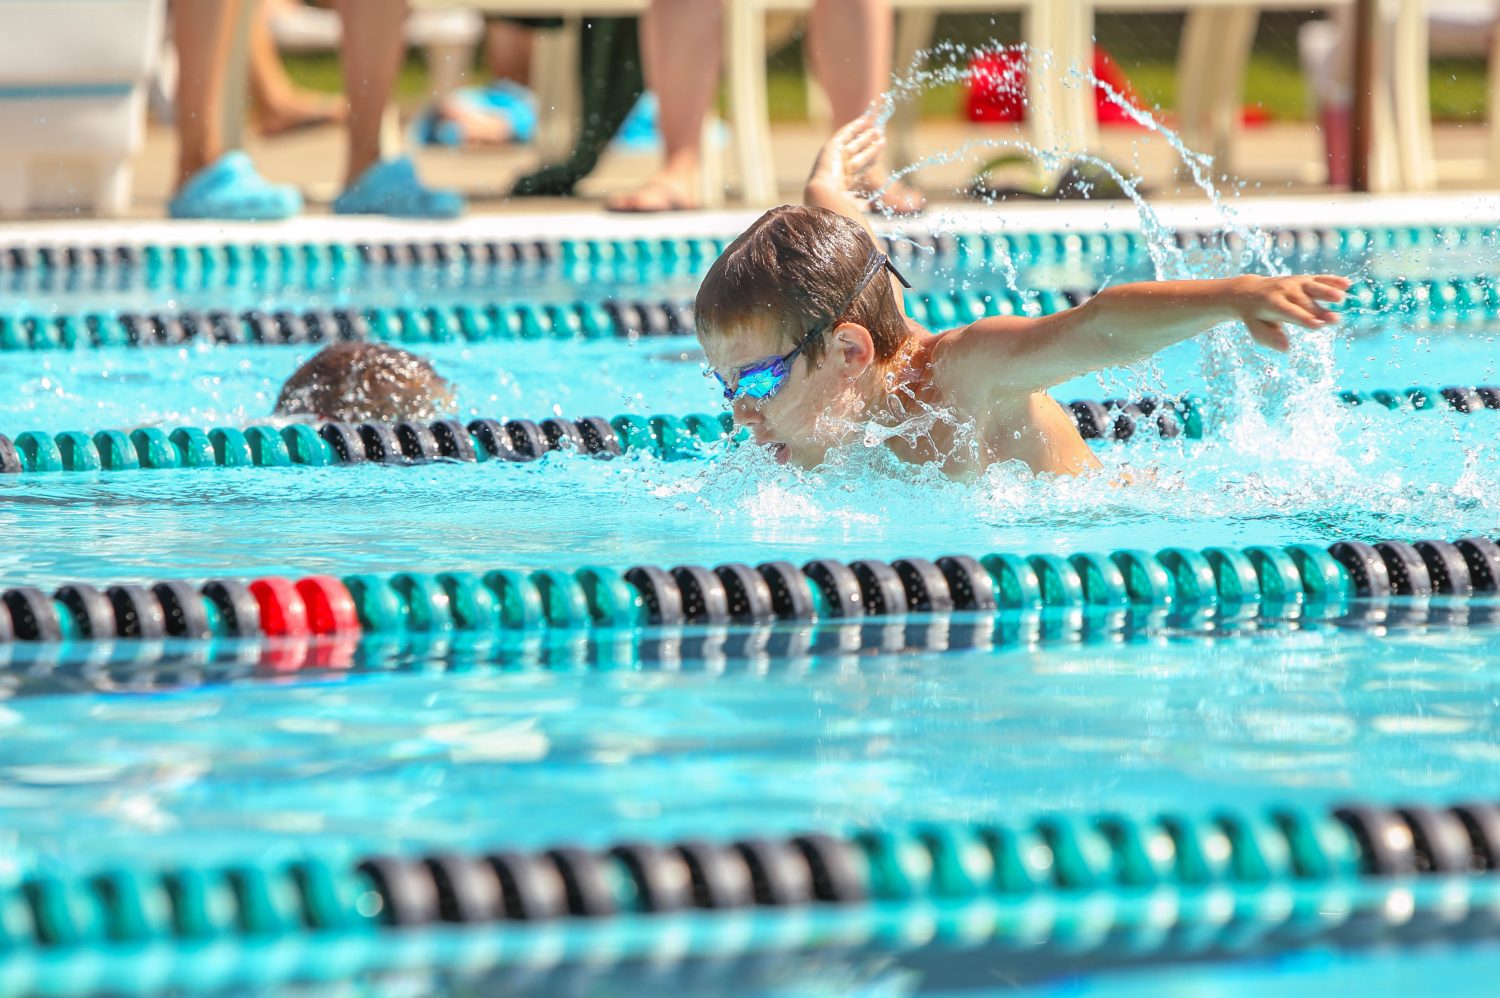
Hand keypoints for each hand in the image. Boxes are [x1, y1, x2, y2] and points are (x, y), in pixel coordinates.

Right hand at [806, 108, 884, 197]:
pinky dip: (855, 126)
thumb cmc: (837, 201)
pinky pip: (846, 133)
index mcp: (840, 181)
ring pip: (854, 144)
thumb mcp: (853, 204)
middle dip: (869, 146)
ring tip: (878, 130)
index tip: (879, 157)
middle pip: (857, 154)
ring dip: (866, 136)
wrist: (824, 193)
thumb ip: (862, 204)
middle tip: (881, 138)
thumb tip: (873, 209)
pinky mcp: (832, 146)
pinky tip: (865, 120)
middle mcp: (837, 167)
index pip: (858, 169)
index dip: (869, 161)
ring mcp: (834, 156)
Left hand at [1230, 274, 1349, 350]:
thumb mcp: (1256, 328)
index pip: (1290, 312)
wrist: (1248, 290)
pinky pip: (1319, 279)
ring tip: (1341, 298)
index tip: (1318, 325)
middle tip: (1335, 320)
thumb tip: (1286, 348)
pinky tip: (1348, 284)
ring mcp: (1295, 283)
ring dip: (1327, 291)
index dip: (1304, 319)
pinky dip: (1332, 280)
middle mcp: (1284, 291)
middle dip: (1320, 311)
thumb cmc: (1255, 315)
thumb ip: (1269, 337)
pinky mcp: (1304, 279)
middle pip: (1305, 303)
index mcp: (1272, 304)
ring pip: (1313, 286)